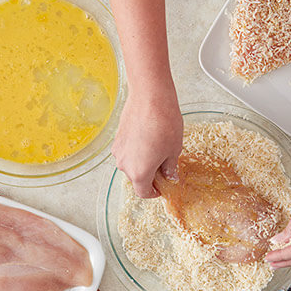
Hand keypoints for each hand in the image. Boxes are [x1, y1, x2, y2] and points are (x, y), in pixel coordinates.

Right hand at [112, 78, 182, 197]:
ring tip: (157, 148)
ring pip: (131, 164)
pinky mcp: (117, 139)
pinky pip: (127, 151)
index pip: (143, 193)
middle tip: (164, 166)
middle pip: (136, 178)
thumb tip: (170, 175)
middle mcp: (125, 165)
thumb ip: (170, 167)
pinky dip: (136, 151)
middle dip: (150, 175)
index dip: (154, 192)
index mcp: (140, 173)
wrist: (150, 97)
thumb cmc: (164, 123)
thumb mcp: (174, 150)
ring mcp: (118, 152)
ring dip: (142, 162)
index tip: (162, 187)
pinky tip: (148, 138)